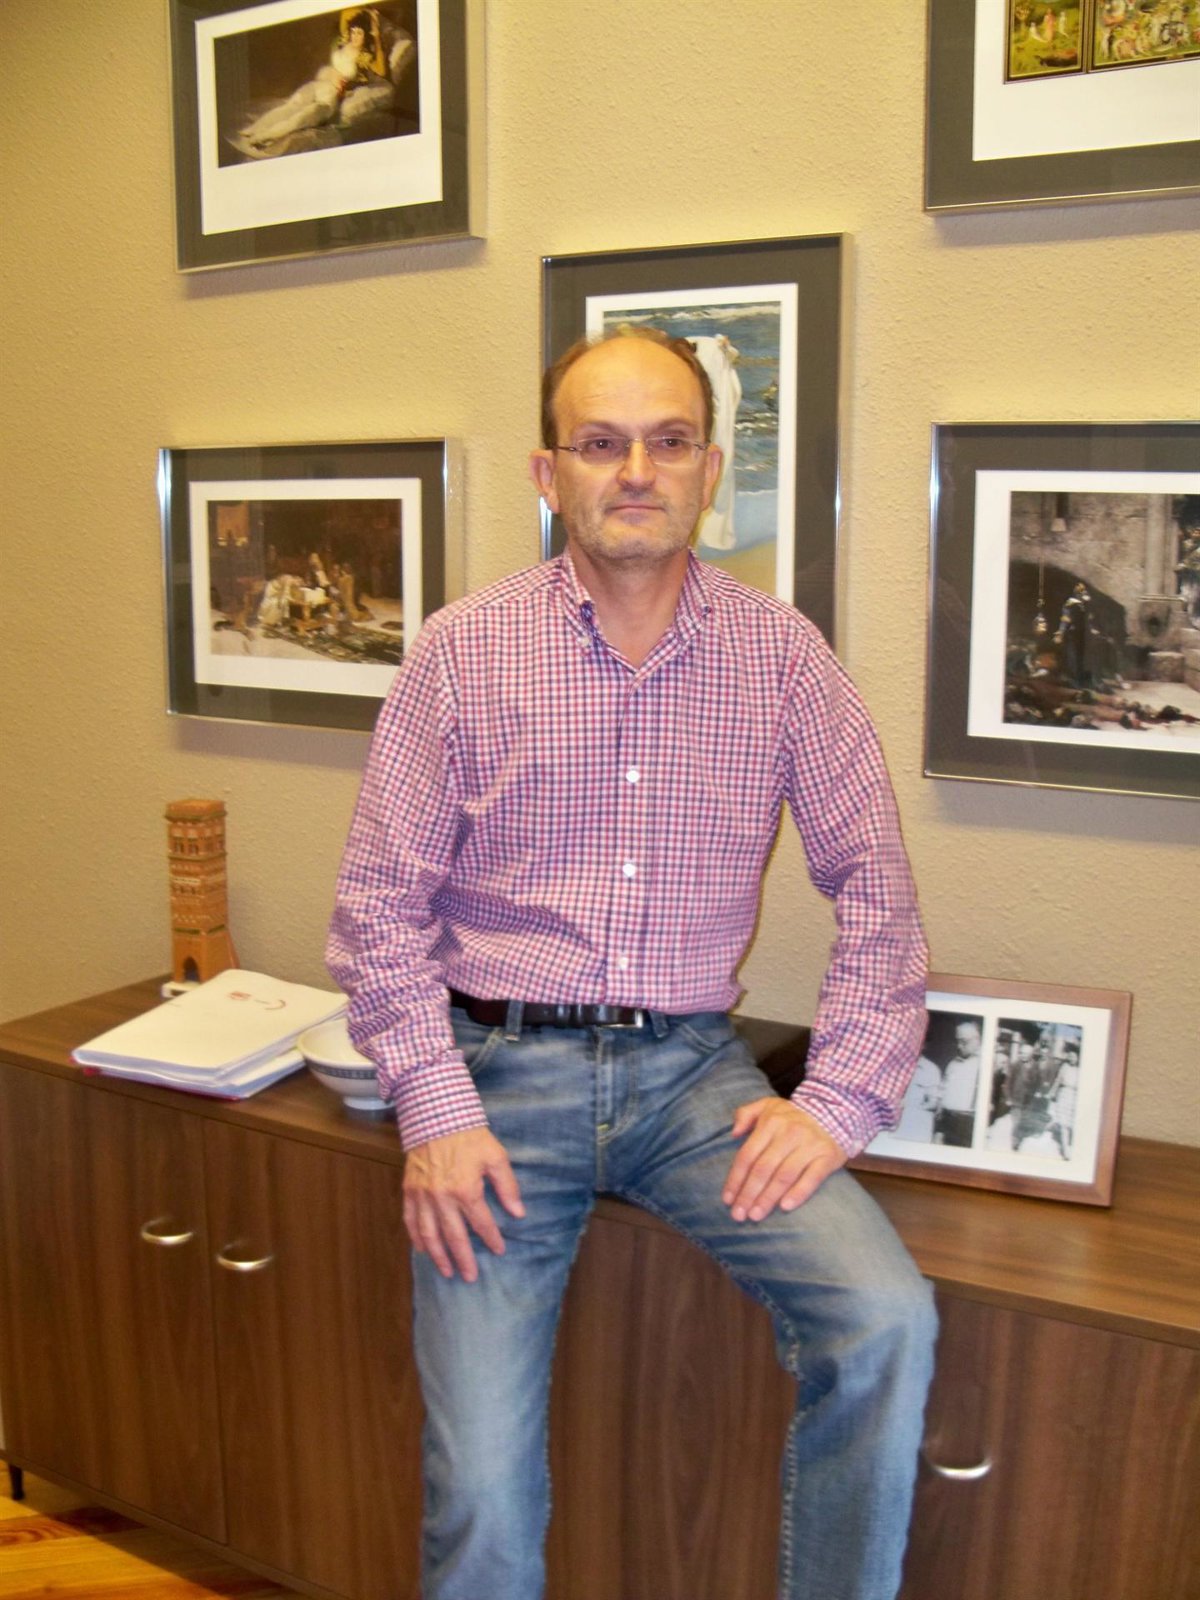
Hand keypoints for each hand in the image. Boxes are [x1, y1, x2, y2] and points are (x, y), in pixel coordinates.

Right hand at [403, 1127, 524, 1282]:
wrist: (437, 1117)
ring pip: (430, 1234)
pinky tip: (423, 1250)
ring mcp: (423, 1195)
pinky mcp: (410, 1190)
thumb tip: (518, 1212)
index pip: (481, 1223)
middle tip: (470, 1277)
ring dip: (438, 1255)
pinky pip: (411, 1220)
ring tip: (446, 1271)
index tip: (499, 1250)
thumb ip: (507, 1186)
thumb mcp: (496, 1156)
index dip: (491, 1238)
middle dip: (464, 1258)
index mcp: (466, 1189)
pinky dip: (416, 1238)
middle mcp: (442, 1197)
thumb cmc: (470, 1136)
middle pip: (454, 1236)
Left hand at [722, 1099, 846, 1219]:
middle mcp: (789, 1134)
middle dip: (748, 1194)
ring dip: (768, 1198)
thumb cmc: (793, 1116)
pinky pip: (811, 1178)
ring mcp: (809, 1146)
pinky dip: (798, 1193)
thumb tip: (733, 1133)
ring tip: (755, 1216)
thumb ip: (746, 1114)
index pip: (748, 1155)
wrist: (835, 1114)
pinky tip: (785, 1207)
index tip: (727, 1200)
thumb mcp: (768, 1105)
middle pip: (763, 1169)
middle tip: (738, 1215)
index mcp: (771, 1122)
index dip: (735, 1179)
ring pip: (784, 1176)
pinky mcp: (826, 1157)